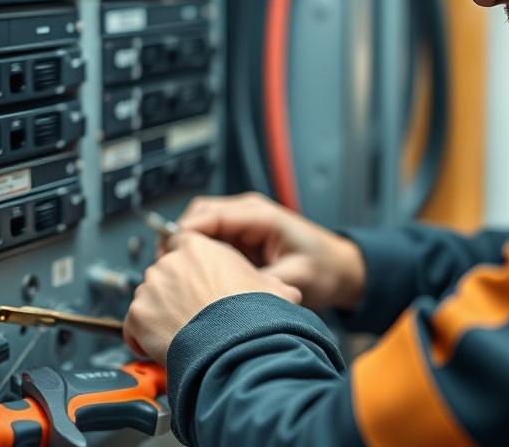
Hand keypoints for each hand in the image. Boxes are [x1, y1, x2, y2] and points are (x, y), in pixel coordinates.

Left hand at [124, 231, 302, 363]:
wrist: (231, 344)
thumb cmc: (250, 314)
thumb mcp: (273, 289)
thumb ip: (272, 285)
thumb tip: (287, 293)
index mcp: (198, 248)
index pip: (182, 242)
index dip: (188, 263)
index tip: (193, 279)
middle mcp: (169, 263)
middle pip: (164, 273)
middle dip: (173, 291)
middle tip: (191, 312)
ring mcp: (149, 289)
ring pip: (149, 299)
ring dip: (160, 314)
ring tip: (182, 333)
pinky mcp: (137, 316)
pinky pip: (134, 327)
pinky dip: (144, 338)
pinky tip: (165, 346)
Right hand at [173, 192, 365, 312]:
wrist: (340, 269)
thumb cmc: (324, 269)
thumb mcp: (296, 279)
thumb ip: (261, 283)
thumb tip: (227, 294)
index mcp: (260, 215)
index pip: (210, 214)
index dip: (185, 234)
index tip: (168, 257)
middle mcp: (248, 213)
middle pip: (198, 216)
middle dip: (180, 240)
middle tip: (168, 270)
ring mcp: (243, 224)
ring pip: (200, 227)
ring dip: (188, 248)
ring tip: (179, 276)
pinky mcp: (241, 238)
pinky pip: (210, 240)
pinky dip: (199, 255)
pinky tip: (195, 278)